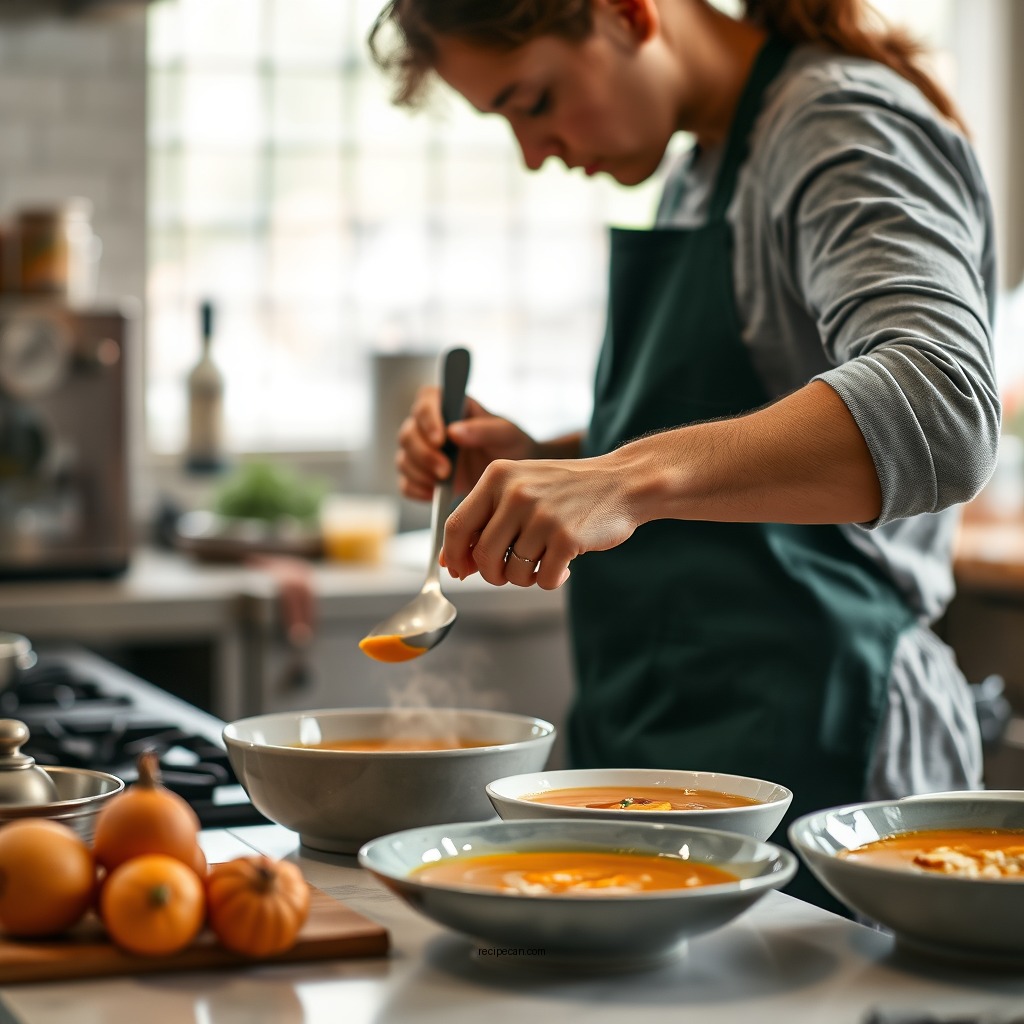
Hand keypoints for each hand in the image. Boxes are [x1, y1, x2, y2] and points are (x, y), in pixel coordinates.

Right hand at [396, 387, 537, 500]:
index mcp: (448, 405)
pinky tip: (434, 494)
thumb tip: (453, 431)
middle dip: (423, 454)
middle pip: (408, 434)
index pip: (425, 401)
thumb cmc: (510, 445)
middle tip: (446, 471)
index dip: (427, 419)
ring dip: (419, 473)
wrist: (510, 477)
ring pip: (403, 459)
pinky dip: (416, 490)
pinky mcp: (422, 476)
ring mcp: (422, 452)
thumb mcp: (505, 434)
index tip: (441, 439)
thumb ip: (483, 429)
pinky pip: (406, 484)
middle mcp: (429, 426)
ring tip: (444, 482)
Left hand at [442, 454, 639, 589]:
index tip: (459, 570)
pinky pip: (543, 579)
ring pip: (512, 572)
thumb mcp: (521, 487)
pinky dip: (552, 579)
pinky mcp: (567, 537)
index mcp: (497, 476)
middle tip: (512, 571)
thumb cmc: (567, 490)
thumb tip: (451, 563)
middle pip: (482, 556)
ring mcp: (542, 515)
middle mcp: (516, 493)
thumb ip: (487, 519)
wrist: (622, 482)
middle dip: (493, 574)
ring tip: (543, 562)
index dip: (453, 555)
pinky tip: (565, 564)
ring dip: (526, 578)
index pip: (456, 525)